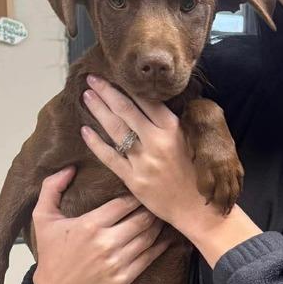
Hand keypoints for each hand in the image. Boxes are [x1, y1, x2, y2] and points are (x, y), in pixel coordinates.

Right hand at [31, 165, 170, 283]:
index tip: (141, 189)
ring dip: (158, 225)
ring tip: (162, 215)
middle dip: (151, 208)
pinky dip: (160, 246)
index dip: (136, 195)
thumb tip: (70, 167)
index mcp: (90, 225)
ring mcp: (117, 262)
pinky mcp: (123, 278)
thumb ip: (52, 188)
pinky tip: (166, 238)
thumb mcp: (42, 217)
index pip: (124, 203)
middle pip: (141, 219)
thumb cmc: (51, 251)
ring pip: (148, 237)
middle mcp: (106, 243)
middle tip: (157, 201)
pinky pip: (148, 258)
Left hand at [80, 76, 219, 233]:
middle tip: (91, 78)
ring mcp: (144, 161)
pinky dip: (96, 143)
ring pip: (115, 130)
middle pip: (126, 110)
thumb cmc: (196, 173)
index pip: (146, 101)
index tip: (113, 75)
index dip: (127, 86)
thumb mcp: (191, 141)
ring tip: (86, 97)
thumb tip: (152, 103)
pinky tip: (85, 130)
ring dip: (99, 111)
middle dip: (106, 92)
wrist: (197, 208)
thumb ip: (172, 124)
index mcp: (174, 129)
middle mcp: (157, 142)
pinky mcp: (133, 180)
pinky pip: (110, 158)